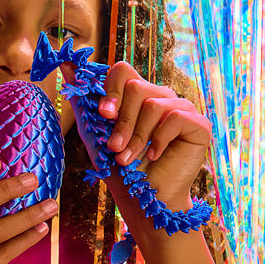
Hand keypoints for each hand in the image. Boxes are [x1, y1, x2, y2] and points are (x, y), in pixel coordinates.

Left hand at [63, 61, 210, 210]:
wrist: (142, 200)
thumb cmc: (120, 168)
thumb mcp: (95, 132)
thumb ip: (83, 99)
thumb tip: (65, 63)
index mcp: (138, 95)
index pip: (123, 71)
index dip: (111, 90)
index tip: (104, 115)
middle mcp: (161, 97)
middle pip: (136, 87)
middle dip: (121, 123)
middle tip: (115, 148)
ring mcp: (182, 109)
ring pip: (153, 104)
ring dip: (136, 137)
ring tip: (129, 158)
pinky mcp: (199, 124)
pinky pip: (176, 117)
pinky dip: (159, 140)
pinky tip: (155, 155)